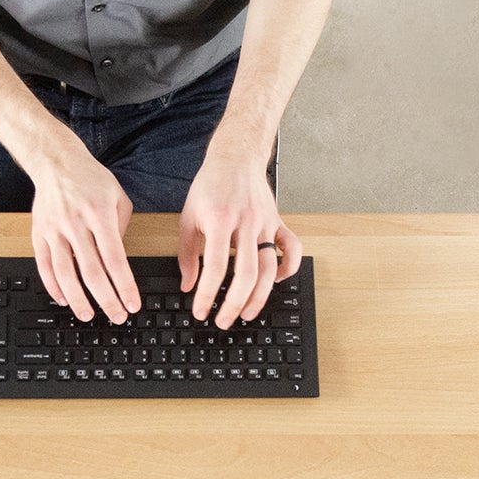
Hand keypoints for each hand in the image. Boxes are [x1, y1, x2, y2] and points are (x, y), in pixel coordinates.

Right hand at [29, 138, 140, 322]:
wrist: (56, 162)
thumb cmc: (90, 179)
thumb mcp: (118, 197)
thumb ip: (122, 228)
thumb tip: (118, 260)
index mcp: (99, 215)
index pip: (115, 260)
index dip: (124, 286)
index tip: (132, 304)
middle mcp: (76, 224)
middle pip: (92, 272)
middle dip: (106, 300)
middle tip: (116, 316)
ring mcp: (55, 231)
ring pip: (66, 274)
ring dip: (78, 300)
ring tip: (89, 315)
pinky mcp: (39, 234)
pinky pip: (45, 266)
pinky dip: (53, 286)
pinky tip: (64, 299)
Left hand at [178, 145, 302, 325]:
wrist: (235, 158)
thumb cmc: (210, 187)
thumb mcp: (188, 217)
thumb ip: (187, 254)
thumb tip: (188, 285)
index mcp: (220, 221)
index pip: (215, 267)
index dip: (207, 294)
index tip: (200, 310)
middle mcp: (245, 223)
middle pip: (246, 273)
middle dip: (234, 303)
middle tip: (224, 320)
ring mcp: (265, 223)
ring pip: (269, 267)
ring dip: (260, 295)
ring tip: (247, 312)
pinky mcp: (278, 222)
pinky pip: (291, 248)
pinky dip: (289, 267)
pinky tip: (276, 281)